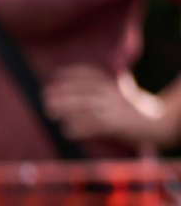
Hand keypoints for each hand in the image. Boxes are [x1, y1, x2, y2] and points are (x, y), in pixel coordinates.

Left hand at [46, 66, 176, 149]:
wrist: (160, 124)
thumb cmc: (140, 110)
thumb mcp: (124, 94)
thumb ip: (112, 87)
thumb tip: (102, 79)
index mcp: (114, 86)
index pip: (91, 75)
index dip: (73, 73)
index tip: (56, 74)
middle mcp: (114, 95)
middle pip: (85, 90)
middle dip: (64, 92)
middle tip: (45, 96)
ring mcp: (116, 109)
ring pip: (87, 107)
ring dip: (66, 110)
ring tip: (50, 113)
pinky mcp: (118, 125)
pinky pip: (95, 126)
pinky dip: (79, 129)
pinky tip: (67, 132)